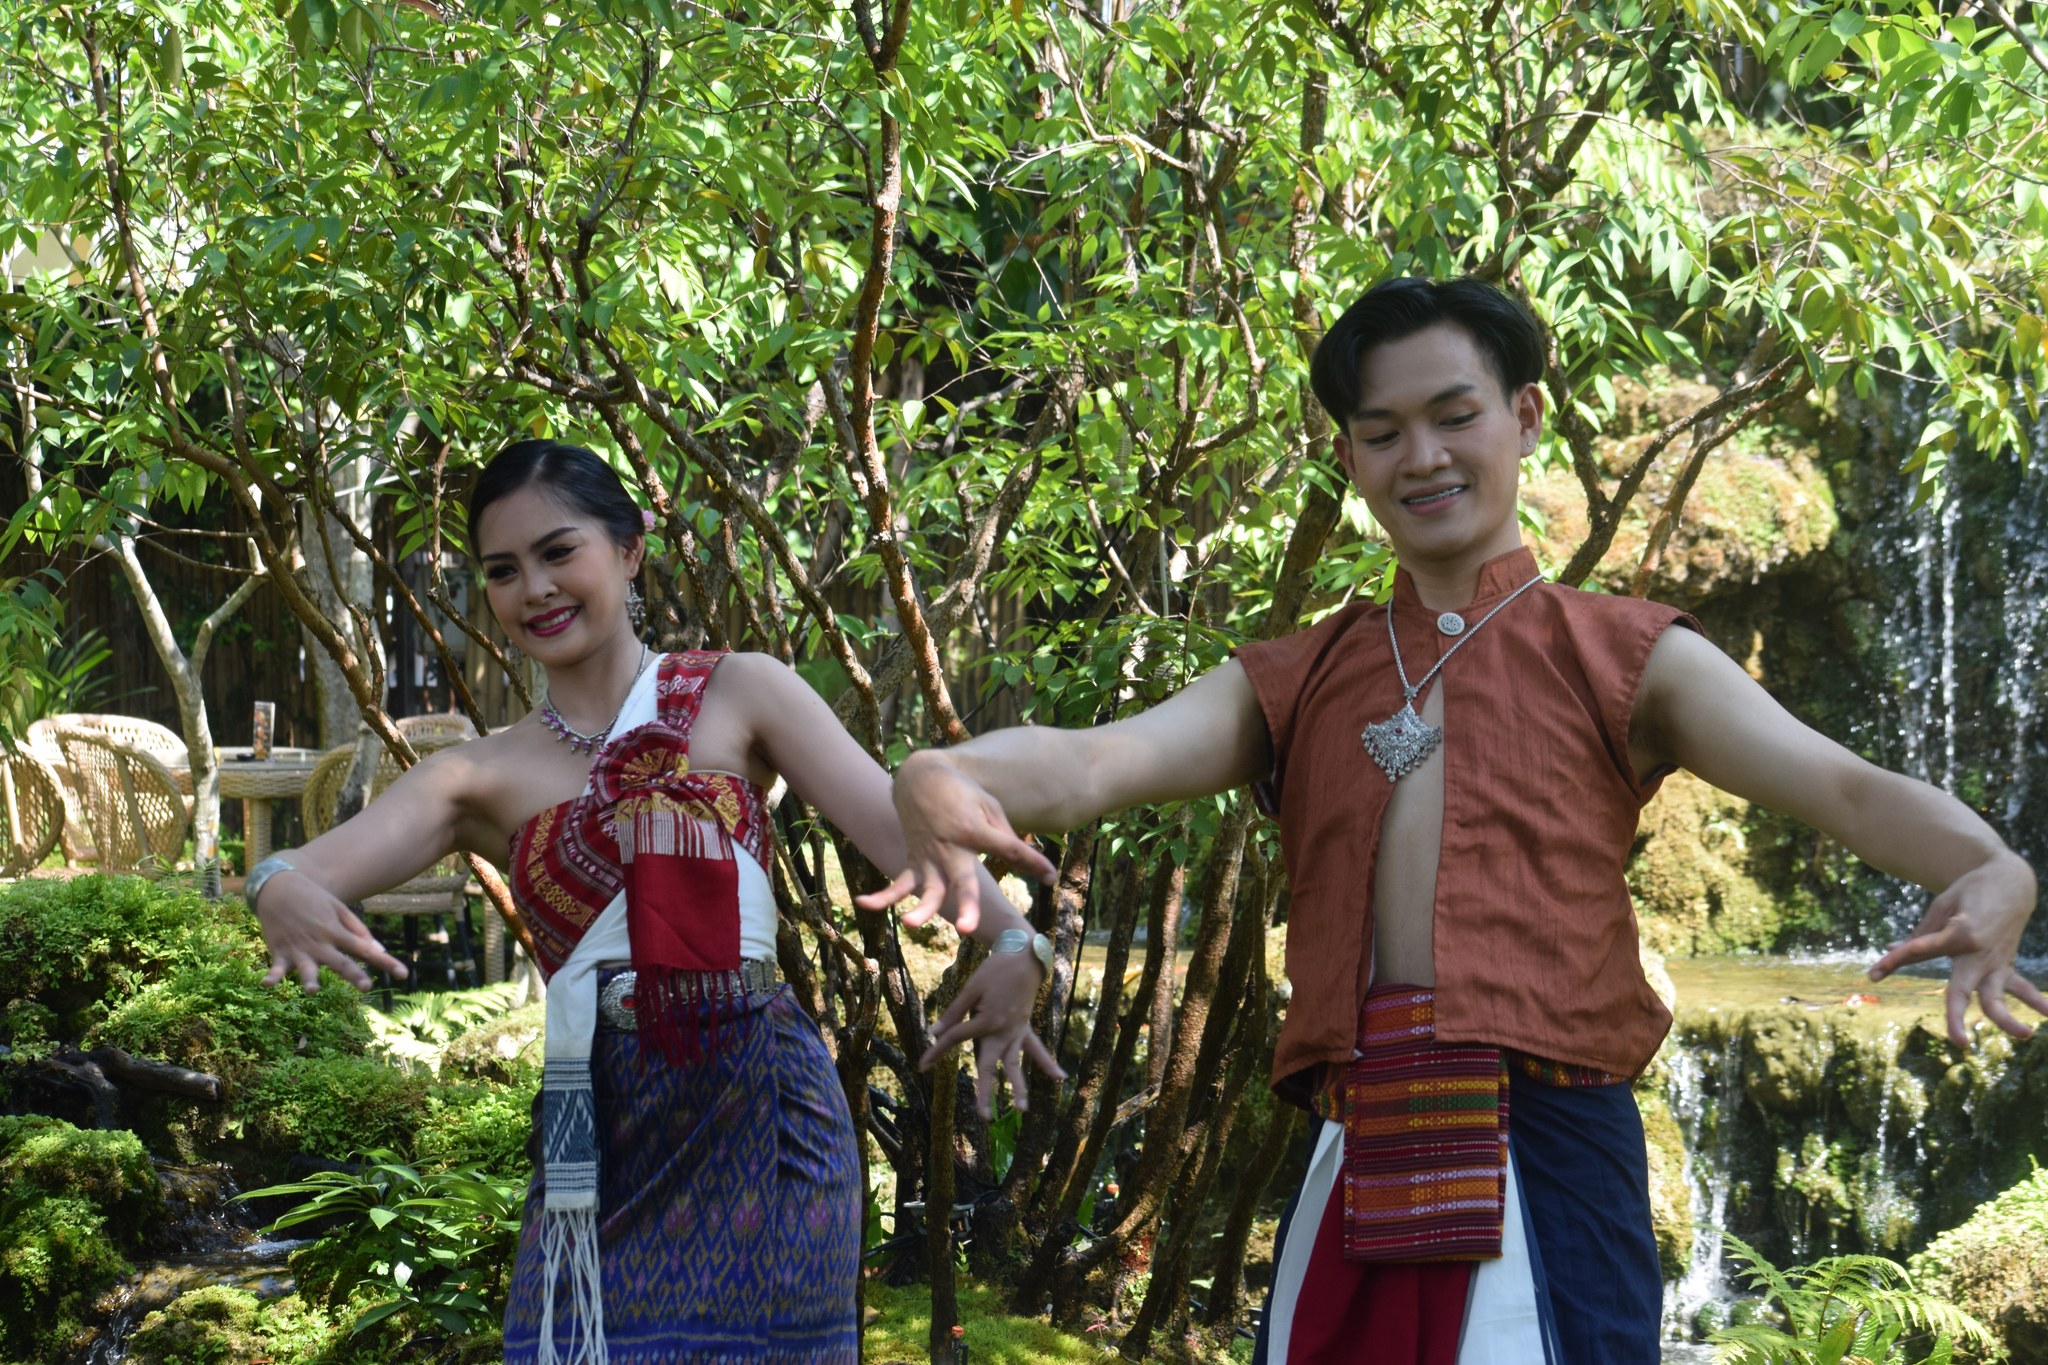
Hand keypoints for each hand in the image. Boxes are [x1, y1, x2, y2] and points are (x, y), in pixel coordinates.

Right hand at [254, 871, 408, 991]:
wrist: (279, 886)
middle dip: (353, 974)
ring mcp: (299, 947)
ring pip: (306, 968)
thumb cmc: (314, 900)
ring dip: (309, 979)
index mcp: (337, 932)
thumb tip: (379, 951)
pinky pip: (275, 967)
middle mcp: (320, 942)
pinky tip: (267, 984)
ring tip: (313, 990)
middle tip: (367, 987)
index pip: (365, 949)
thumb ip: (359, 931)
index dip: (386, 962)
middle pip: (340, 961)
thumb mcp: (339, 909)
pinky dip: (271, 976)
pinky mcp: (280, 950)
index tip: (403, 974)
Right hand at [855, 750, 1055, 935]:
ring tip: (912, 924)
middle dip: (965, 904)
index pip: (1008, 849)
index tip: (1051, 877)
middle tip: (967, 929)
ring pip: (925, 888)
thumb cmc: (963, 792)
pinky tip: (864, 904)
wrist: (922, 775)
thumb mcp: (991, 806)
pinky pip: (898, 882)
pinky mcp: (914, 860)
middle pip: (960, 879)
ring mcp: (929, 855)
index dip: (1031, 862)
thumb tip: (1028, 864)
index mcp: (975, 829)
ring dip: (919, 908)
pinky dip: (881, 895)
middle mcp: (950, 846)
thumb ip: (1006, 836)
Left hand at [920, 948, 1065, 1117]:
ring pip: (1015, 1064)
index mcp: (987, 1021)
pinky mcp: (1025, 1029)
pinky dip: (1047, 1063)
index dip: (936, 1051)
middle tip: (983, 1117)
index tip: (922, 1067)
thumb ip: (953, 1014)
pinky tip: (1059, 1078)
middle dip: (985, 1091)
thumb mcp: (970, 989)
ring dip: (1019, 1087)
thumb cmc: (994, 971)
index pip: (956, 1039)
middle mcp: (1003, 1032)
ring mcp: (1017, 1033)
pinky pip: (1036, 1049)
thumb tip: (934, 1033)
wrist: (1023, 957)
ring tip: (1023, 1110)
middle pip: (990, 1065)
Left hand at [1868, 852, 2046, 1046]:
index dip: (1893, 963)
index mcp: (1959, 934)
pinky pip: (2020, 986)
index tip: (1872, 974)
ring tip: (2024, 1035)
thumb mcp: (1942, 907)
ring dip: (2008, 1019)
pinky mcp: (2006, 963)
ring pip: (1999, 996)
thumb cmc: (1970, 890)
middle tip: (1959, 1043)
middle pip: (1963, 991)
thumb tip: (1891, 951)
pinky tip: (2047, 1014)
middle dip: (1957, 1017)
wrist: (2010, 880)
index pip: (1919, 952)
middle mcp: (1979, 953)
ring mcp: (1996, 961)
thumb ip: (1920, 935)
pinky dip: (2034, 1000)